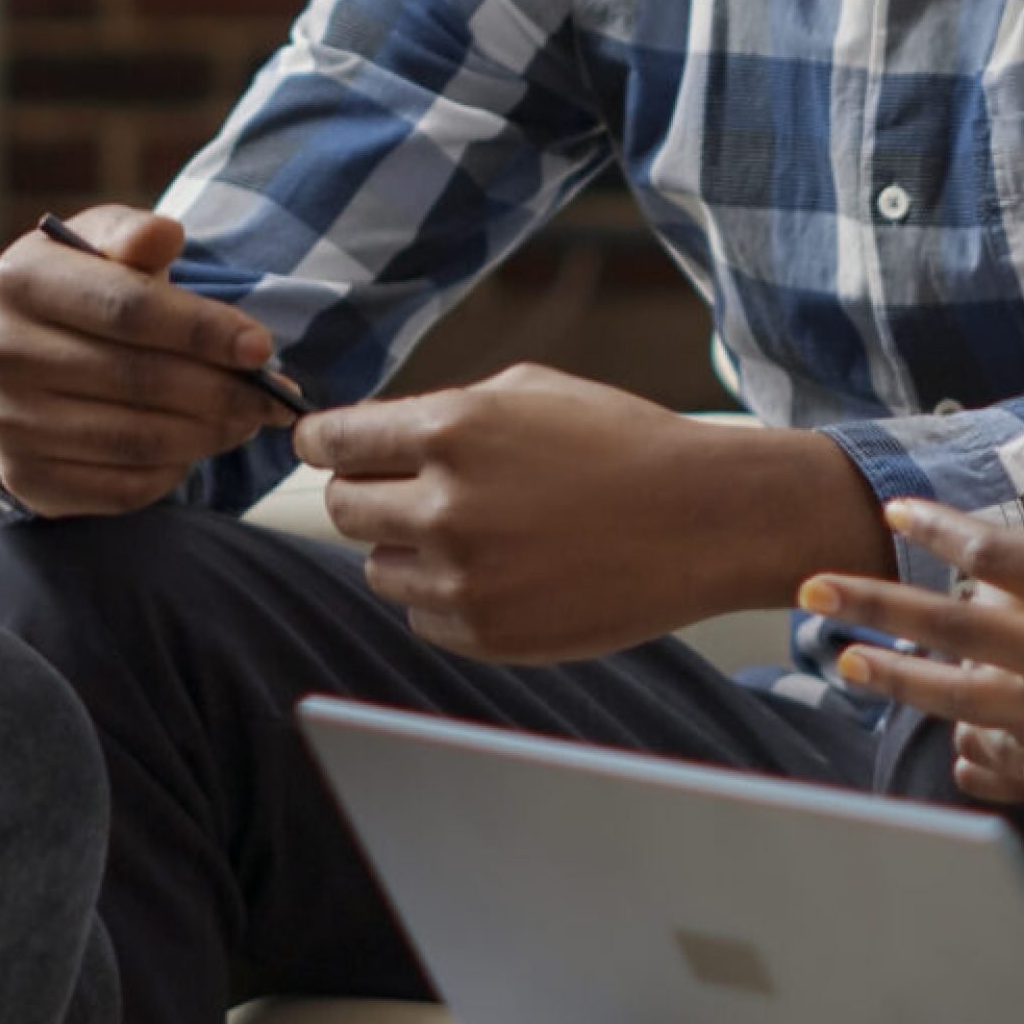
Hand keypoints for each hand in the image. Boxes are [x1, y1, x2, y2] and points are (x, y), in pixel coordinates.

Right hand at [0, 207, 289, 516]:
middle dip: (222, 390)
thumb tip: (166, 234)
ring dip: (210, 434)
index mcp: (21, 281)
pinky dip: (175, 471)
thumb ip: (134, 236)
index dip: (203, 330)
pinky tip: (200, 445)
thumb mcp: (101, 245)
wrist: (17, 366)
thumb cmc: (81, 293)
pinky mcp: (26, 479)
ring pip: (136, 440)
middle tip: (273, 397)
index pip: (127, 309)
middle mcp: (1, 353)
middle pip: (138, 380)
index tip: (261, 347)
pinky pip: (122, 488)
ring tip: (250, 419)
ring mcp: (7, 423)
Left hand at [295, 362, 889, 664]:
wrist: (702, 519)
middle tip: (401, 488)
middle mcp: (446, 505)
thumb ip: (441, 410)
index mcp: (452, 430)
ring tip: (475, 530)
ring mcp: (464, 577)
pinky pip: (423, 616)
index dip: (321, 440)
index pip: (334, 441)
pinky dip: (445, 595)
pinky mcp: (487, 633)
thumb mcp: (529, 390)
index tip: (322, 445)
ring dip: (407, 548)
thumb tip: (373, 435)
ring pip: (378, 568)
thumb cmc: (621, 442)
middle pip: (343, 508)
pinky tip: (503, 569)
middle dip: (366, 493)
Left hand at [798, 370, 1023, 813]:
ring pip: (964, 699)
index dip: (934, 528)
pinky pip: (1012, 753)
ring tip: (845, 663)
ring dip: (899, 681)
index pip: (993, 553)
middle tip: (810, 590)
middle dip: (875, 605)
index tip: (892, 508)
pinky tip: (934, 731)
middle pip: (950, 629)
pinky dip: (970, 742)